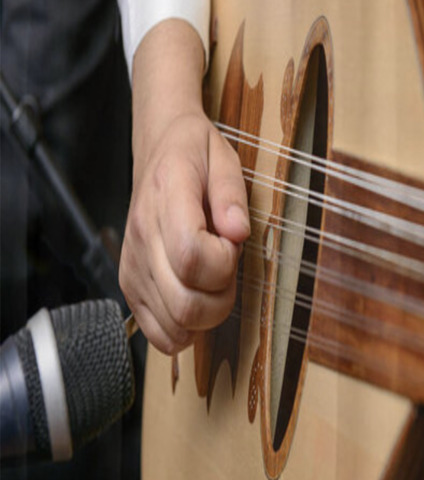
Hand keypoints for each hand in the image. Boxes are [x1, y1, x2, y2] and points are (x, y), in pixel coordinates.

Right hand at [119, 20, 248, 354]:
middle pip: (185, 305)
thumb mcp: (224, 159)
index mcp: (166, 200)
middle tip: (227, 269)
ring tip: (211, 282)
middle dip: (222, 298)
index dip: (224, 262)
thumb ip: (232, 196)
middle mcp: (143, 238)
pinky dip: (183, 329)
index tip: (231, 243)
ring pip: (173, 326)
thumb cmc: (194, 154)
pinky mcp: (130, 284)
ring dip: (206, 316)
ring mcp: (133, 266)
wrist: (158, 147)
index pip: (192, 257)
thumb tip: (237, 233)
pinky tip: (195, 300)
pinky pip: (156, 333)